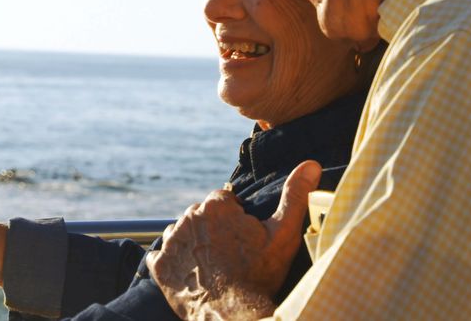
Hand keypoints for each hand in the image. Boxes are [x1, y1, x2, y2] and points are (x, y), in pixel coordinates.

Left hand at [147, 160, 320, 319]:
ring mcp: (172, 242)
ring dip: (195, 242)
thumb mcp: (283, 234)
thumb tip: (310, 165)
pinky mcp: (159, 266)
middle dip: (216, 228)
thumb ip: (295, 195)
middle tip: (233, 254)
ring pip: (184, 232)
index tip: (246, 238)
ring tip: (214, 264)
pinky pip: (162, 254)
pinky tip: (191, 272)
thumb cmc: (259, 275)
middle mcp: (188, 218)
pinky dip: (174, 261)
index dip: (237, 218)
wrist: (233, 315)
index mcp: (216, 205)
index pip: (224, 199)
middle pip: (203, 214)